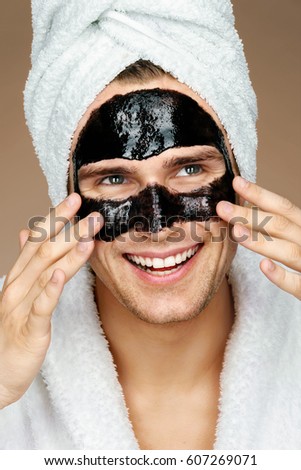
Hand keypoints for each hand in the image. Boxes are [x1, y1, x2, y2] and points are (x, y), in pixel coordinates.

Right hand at [0, 194, 102, 408]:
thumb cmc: (13, 329)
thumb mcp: (19, 290)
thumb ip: (26, 261)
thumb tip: (25, 232)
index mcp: (19, 275)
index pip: (37, 240)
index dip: (55, 218)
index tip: (74, 199)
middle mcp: (18, 285)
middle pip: (44, 251)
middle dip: (69, 230)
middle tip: (92, 213)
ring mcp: (21, 306)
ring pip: (46, 274)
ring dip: (68, 253)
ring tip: (88, 236)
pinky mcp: (30, 329)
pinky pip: (41, 307)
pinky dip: (51, 290)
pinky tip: (61, 275)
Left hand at [216, 176, 300, 299]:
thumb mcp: (300, 236)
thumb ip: (282, 227)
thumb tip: (248, 209)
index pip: (283, 207)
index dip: (259, 194)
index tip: (236, 182)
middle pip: (281, 226)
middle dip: (250, 216)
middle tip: (222, 208)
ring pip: (288, 252)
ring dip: (262, 241)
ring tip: (236, 231)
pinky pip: (298, 284)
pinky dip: (281, 276)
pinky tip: (263, 266)